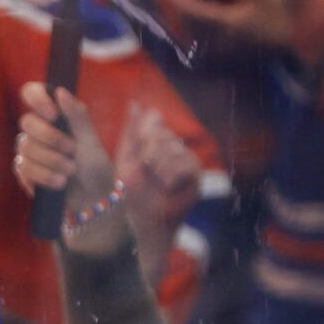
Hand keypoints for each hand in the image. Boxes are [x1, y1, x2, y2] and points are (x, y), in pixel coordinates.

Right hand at [13, 82, 126, 256]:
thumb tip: (61, 91)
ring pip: (26, 148)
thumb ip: (77, 116)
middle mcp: (38, 130)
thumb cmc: (94, 166)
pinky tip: (59, 183)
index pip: (32, 93)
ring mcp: (29, 151)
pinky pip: (24, 169)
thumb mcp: (91, 140)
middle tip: (71, 151)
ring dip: (51, 161)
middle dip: (51, 139)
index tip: (53, 114)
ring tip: (70, 173)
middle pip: (27, 123)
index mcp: (54, 115)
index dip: (37, 99)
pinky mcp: (24, 171)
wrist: (91, 199)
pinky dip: (44, 176)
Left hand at [112, 103, 199, 280]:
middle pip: (164, 135)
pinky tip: (165, 187)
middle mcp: (176, 150)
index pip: (155, 124)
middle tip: (146, 170)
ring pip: (174, 149)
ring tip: (155, 181)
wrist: (139, 221)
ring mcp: (189, 164)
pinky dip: (169, 177)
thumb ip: (132, 131)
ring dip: (157, 167)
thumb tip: (136, 103)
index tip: (138, 153)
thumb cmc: (128, 192)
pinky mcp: (197, 180)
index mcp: (159, 144)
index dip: (144, 134)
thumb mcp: (126, 157)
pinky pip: (184, 166)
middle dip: (148, 152)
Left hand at [165, 0, 289, 49]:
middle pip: (190, 23)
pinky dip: (194, 24)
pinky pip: (203, 35)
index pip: (196, 10)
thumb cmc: (276, 12)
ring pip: (195, 31)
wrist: (289, 35)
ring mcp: (222, 42)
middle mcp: (220, 34)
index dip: (180, 1)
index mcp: (227, 20)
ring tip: (173, 2)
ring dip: (183, 18)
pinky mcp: (225, 44)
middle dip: (177, 9)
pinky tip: (190, 16)